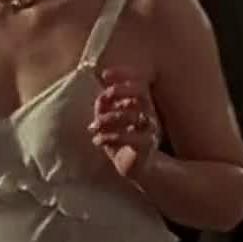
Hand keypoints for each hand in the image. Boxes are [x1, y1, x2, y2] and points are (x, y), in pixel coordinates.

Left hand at [88, 66, 160, 181]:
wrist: (134, 167)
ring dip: (108, 119)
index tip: (105, 74)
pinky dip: (110, 137)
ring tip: (93, 127)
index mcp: (140, 105)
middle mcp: (147, 114)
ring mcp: (149, 130)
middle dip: (121, 91)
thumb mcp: (107, 121)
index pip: (138, 83)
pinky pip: (130, 137)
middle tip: (105, 94)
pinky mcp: (146, 146)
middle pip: (140, 94)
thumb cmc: (121, 140)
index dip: (124, 75)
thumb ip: (104, 106)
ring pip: (132, 116)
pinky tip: (97, 141)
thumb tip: (102, 96)